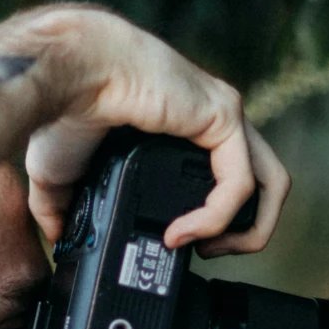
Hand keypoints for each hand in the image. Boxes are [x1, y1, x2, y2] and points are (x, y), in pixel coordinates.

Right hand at [12, 5, 289, 255]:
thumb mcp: (60, 174)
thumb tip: (57, 236)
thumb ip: (62, 207)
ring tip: (208, 249)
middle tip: (207, 252)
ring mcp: (222, 115)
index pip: (227, 179)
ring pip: (271, 183)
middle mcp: (212, 119)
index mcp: (184, 131)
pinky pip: (240, 184)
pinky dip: (215, 220)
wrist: (66, 76)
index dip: (216, 222)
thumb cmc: (63, 111)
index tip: (178, 243)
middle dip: (248, 231)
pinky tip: (180, 234)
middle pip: (265, 183)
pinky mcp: (222, 117)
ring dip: (250, 230)